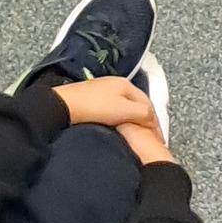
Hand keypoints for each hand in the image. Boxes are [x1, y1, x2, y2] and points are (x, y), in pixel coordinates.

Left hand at [55, 74, 172, 163]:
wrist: (63, 106)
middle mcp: (115, 84)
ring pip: (124, 107)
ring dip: (132, 120)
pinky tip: (117, 128)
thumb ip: (143, 113)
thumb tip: (153, 120)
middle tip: (149, 137)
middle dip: (144, 120)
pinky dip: (119, 119)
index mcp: (126, 84)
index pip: (148, 103)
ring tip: (135, 135)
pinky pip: (112, 110)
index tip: (158, 138)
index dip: (155, 121)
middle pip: (136, 104)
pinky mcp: (91, 99)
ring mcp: (102, 91)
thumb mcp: (124, 110)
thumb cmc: (95, 107)